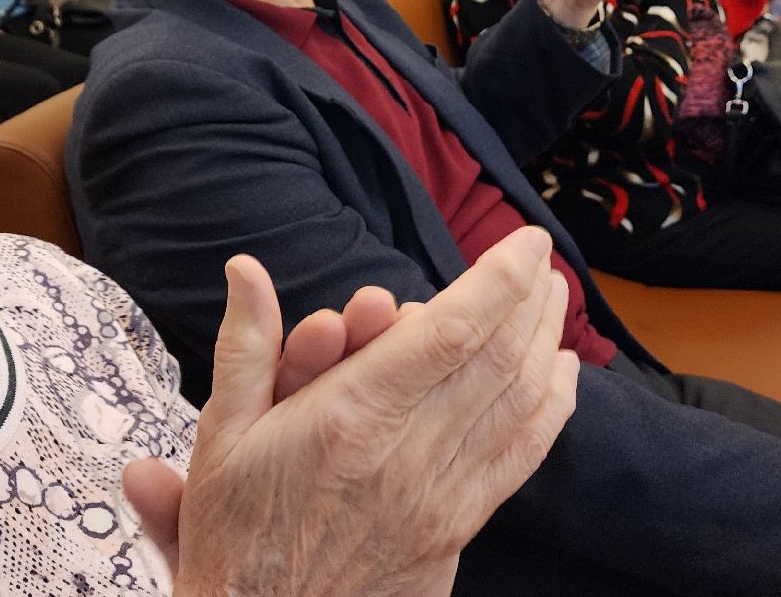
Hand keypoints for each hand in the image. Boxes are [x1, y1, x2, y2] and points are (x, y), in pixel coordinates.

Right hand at [126, 227, 579, 596]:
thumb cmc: (235, 537)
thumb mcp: (219, 436)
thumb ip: (245, 346)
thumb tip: (246, 269)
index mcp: (351, 417)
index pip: (450, 333)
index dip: (498, 281)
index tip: (523, 243)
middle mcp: (408, 453)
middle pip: (498, 360)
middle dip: (530, 300)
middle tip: (540, 260)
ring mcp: (441, 495)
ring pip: (519, 405)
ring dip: (546, 344)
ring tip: (555, 303)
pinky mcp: (456, 528)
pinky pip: (521, 459)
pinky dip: (551, 410)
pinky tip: (561, 377)